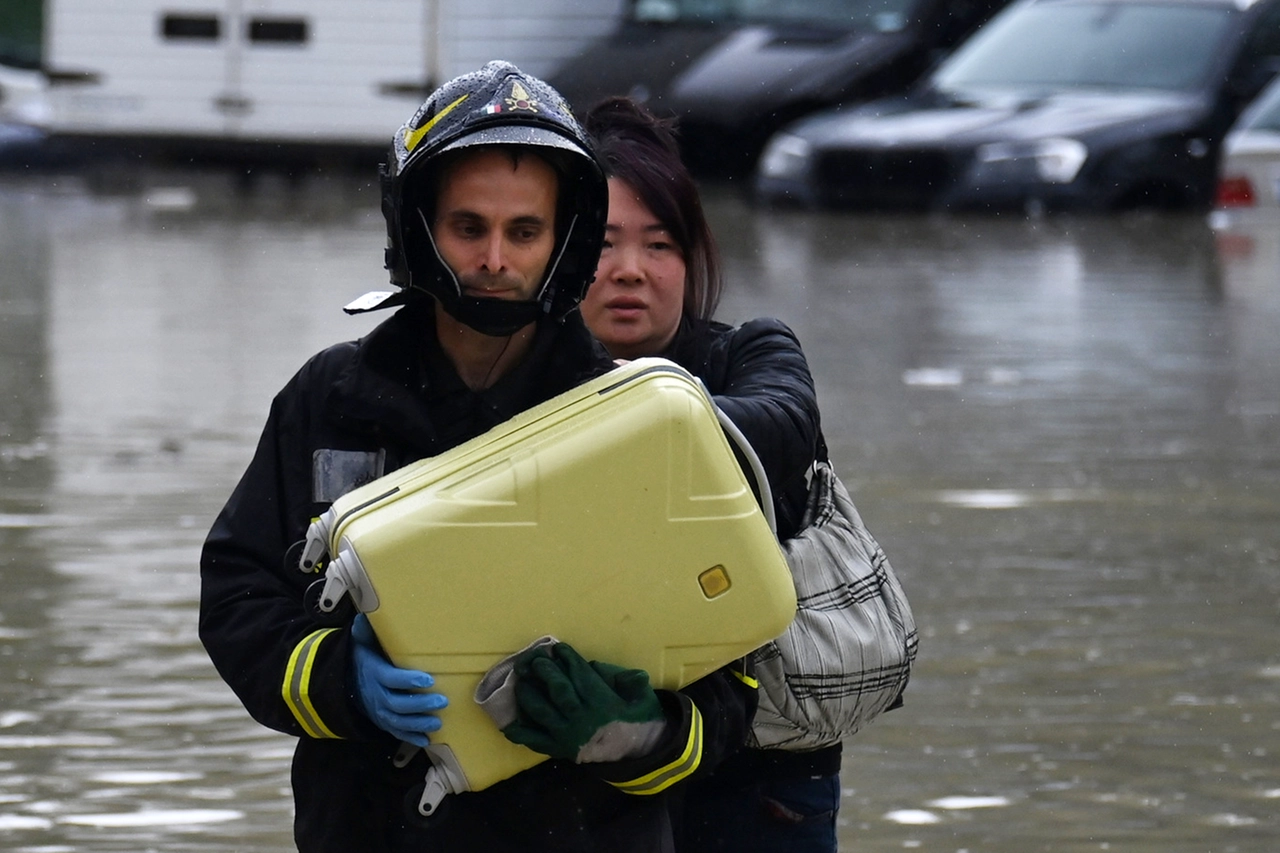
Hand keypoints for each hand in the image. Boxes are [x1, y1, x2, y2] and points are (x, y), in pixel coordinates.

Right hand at [350, 614, 446, 746]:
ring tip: (438, 722)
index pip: (391, 679)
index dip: (408, 681)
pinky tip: (427, 740)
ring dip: (418, 724)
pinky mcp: (383, 721)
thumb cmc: (364, 659)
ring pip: (398, 721)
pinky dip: (411, 737)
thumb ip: (365, 632)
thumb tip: (363, 617)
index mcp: (374, 674)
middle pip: (397, 704)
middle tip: (442, 701)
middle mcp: (376, 695)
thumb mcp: (361, 644)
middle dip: (420, 705)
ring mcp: (379, 711)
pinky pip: (396, 732)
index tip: (428, 680)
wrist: (348, 683)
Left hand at [501, 642, 665, 762]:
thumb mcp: (643, 697)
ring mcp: (568, 735)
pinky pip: (536, 741)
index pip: (581, 676)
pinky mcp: (560, 749)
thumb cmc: (637, 720)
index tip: (558, 648)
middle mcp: (582, 718)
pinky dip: (521, 733)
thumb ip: (632, 681)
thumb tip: (606, 668)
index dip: (568, 659)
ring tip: (520, 681)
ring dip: (529, 695)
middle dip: (545, 672)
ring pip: (542, 712)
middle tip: (535, 660)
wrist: (635, 754)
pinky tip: (508, 724)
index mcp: (603, 703)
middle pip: (559, 691)